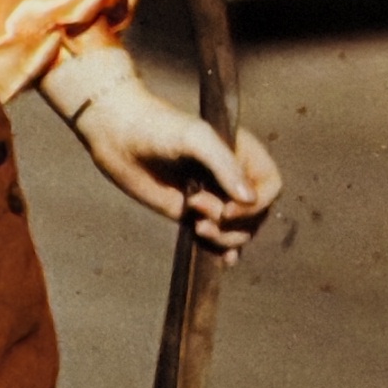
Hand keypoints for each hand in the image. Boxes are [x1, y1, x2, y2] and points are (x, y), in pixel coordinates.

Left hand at [53, 56, 281, 258]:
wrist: (118, 134)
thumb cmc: (159, 127)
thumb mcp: (196, 138)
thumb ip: (225, 165)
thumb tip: (250, 200)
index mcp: (241, 154)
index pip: (269, 186)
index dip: (257, 203)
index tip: (229, 208)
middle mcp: (230, 177)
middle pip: (255, 214)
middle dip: (234, 221)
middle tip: (198, 208)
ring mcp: (211, 196)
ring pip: (238, 229)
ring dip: (224, 235)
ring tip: (196, 222)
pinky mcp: (190, 213)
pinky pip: (217, 236)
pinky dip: (224, 250)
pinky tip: (225, 260)